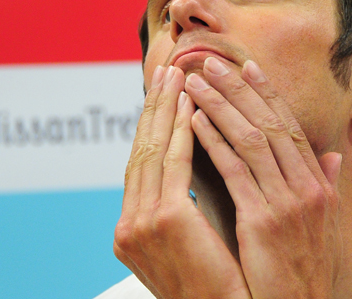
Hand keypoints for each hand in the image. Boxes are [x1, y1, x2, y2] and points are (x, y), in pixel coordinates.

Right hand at [113, 65, 250, 298]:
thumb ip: (191, 203)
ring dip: (167, 111)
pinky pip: (174, 164)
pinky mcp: (164, 220)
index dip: (153, 129)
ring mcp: (140, 223)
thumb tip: (199, 169)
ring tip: (178, 78)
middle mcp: (128, 225)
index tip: (166, 97)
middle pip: (140, 152)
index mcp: (134, 229)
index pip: (141, 168)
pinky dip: (182, 132)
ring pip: (153, 150)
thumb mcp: (197, 241)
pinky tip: (191, 107)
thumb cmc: (223, 286)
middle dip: (154, 110)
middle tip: (166, 73)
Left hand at [185, 57, 342, 298]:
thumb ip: (322, 184)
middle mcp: (307, 187)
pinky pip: (234, 170)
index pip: (290, 125)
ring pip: (251, 138)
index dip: (268, 94)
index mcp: (317, 184)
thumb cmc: (302, 267)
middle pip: (270, 123)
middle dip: (238, 89)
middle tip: (211, 63)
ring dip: (220, 106)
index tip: (248, 66)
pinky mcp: (262, 220)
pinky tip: (194, 121)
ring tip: (195, 83)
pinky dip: (214, 141)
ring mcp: (287, 203)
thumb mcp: (321, 223)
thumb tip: (328, 154)